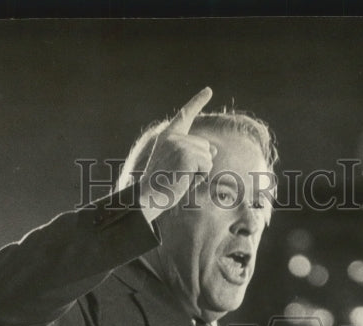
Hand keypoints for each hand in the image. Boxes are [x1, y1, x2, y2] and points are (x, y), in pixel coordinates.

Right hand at [139, 87, 215, 223]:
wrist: (148, 197)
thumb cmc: (162, 185)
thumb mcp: (180, 166)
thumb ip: (196, 154)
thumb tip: (214, 150)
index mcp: (167, 136)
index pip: (185, 115)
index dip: (197, 101)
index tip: (208, 90)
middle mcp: (173, 136)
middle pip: (205, 146)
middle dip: (199, 164)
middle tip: (178, 175)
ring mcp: (180, 144)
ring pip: (208, 157)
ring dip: (200, 172)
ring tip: (180, 178)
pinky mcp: (186, 154)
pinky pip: (207, 165)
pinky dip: (200, 177)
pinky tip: (184, 180)